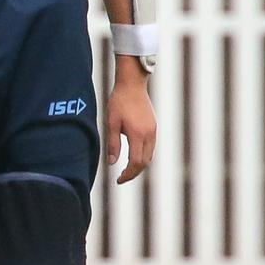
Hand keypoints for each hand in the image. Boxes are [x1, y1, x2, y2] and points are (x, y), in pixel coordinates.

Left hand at [106, 56, 156, 183]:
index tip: (118, 180)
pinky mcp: (154, 126)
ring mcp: (153, 130)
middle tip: (122, 177)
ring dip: (140, 165)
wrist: (132, 84)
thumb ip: (112, 143)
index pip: (136, 163)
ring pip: (150, 156)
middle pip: (145, 162)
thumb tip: (112, 163)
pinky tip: (134, 155)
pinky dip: (144, 155)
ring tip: (127, 169)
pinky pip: (151, 147)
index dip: (128, 174)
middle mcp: (149, 135)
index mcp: (137, 134)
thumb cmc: (119, 101)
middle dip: (134, 173)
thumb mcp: (111, 122)